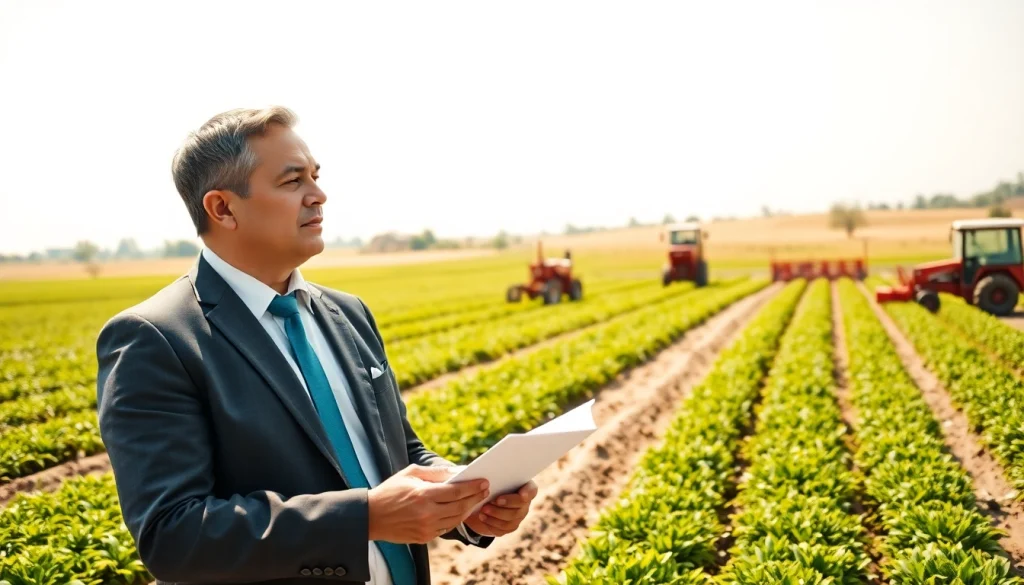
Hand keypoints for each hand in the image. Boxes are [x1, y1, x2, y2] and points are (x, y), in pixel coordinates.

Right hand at [367, 464, 488, 543]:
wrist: (371, 516)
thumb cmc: (390, 491)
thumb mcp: (410, 474)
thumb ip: (435, 473)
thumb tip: (457, 471)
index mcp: (423, 495)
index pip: (456, 492)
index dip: (473, 487)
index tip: (484, 482)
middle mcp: (427, 514)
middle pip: (460, 507)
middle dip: (475, 498)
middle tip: (485, 490)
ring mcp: (426, 528)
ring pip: (456, 520)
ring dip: (468, 510)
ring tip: (475, 501)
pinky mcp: (424, 538)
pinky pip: (446, 529)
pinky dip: (455, 520)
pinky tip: (459, 511)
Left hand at [463, 480, 537, 536]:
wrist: (483, 501)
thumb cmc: (489, 484)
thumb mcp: (490, 477)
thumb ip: (494, 475)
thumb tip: (487, 474)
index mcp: (524, 487)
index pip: (532, 490)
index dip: (528, 493)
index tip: (522, 495)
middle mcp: (524, 503)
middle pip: (520, 506)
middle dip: (506, 504)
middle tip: (492, 501)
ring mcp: (518, 516)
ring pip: (511, 519)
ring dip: (496, 514)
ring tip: (483, 509)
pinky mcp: (509, 527)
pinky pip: (502, 529)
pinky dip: (491, 523)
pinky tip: (482, 517)